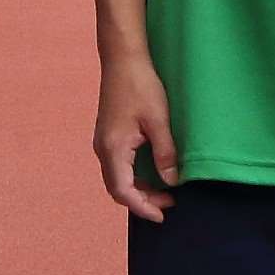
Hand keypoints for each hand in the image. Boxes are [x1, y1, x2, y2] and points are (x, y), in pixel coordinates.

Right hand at [92, 53, 177, 222]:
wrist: (122, 59)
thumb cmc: (140, 85)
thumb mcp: (159, 120)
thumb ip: (165, 153)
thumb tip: (171, 182)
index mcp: (113, 148)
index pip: (123, 191)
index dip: (142, 207)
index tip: (162, 215)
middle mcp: (103, 148)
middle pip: (117, 189)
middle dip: (142, 201)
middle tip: (169, 203)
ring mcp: (103, 142)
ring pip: (117, 178)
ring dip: (138, 189)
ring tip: (164, 191)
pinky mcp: (107, 136)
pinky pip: (117, 166)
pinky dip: (133, 177)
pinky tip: (151, 173)